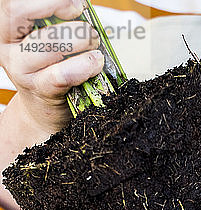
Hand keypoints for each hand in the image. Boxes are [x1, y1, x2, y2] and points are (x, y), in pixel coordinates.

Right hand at [0, 0, 103, 134]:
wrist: (43, 111)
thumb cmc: (47, 70)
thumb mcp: (46, 40)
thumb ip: (56, 22)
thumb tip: (80, 7)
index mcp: (6, 27)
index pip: (14, 3)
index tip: (76, 5)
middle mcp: (7, 45)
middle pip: (20, 13)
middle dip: (57, 8)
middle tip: (84, 21)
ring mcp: (20, 68)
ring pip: (46, 42)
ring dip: (77, 39)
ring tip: (93, 42)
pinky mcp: (39, 89)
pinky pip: (61, 73)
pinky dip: (82, 66)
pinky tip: (95, 62)